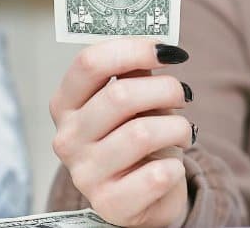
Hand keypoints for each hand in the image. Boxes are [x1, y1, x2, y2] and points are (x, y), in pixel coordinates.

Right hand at [50, 38, 194, 227]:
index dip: (133, 49)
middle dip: (165, 89)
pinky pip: (156, 175)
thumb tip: (157, 44)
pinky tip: (173, 166)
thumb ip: (135, 72)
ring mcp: (84, 174)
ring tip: (184, 131)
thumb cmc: (134, 140)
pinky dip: (176, 167)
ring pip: (142, 134)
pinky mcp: (110, 204)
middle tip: (183, 93)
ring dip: (177, 127)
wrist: (141, 198)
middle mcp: (67, 138)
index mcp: (65, 104)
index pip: (90, 63)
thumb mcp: (131, 102)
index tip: (167, 50)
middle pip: (119, 96)